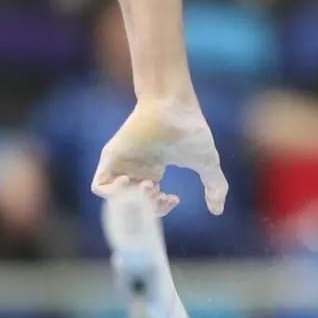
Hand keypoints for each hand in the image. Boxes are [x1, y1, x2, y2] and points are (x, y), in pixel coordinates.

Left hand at [92, 98, 227, 215]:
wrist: (174, 106)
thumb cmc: (190, 130)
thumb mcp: (207, 163)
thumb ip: (214, 186)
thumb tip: (218, 211)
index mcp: (152, 171)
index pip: (149, 204)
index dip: (160, 209)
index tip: (174, 199)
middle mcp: (135, 170)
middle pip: (133, 205)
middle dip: (149, 207)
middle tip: (160, 194)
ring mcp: (122, 164)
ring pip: (116, 199)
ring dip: (132, 202)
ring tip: (148, 187)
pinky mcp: (111, 157)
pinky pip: (99, 186)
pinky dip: (111, 193)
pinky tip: (128, 183)